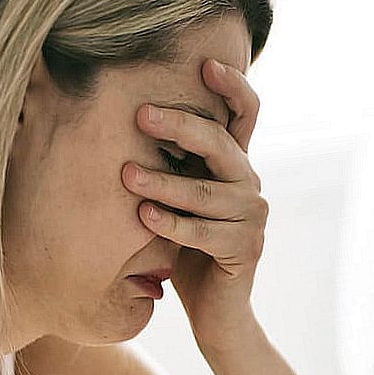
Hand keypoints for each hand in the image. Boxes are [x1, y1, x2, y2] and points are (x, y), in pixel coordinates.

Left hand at [121, 58, 266, 347]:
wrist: (215, 312)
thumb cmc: (183, 247)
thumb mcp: (176, 194)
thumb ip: (168, 159)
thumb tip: (122, 111)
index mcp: (235, 164)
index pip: (246, 114)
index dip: (232, 86)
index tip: (205, 62)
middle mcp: (249, 185)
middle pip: (221, 145)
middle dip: (180, 127)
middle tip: (140, 115)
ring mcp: (251, 218)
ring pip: (207, 193)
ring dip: (164, 182)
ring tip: (126, 175)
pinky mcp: (244, 251)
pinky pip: (203, 233)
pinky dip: (170, 224)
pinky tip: (143, 217)